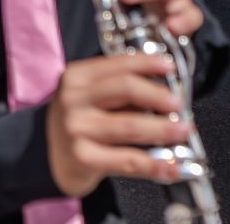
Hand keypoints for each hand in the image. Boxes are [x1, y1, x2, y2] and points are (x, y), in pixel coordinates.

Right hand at [46, 51, 192, 195]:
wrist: (46, 156)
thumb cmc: (77, 122)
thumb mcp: (88, 97)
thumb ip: (119, 92)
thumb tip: (163, 94)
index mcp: (77, 77)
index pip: (118, 65)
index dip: (147, 63)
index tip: (169, 67)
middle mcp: (74, 99)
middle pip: (125, 89)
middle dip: (158, 95)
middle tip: (179, 104)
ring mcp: (77, 128)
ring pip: (130, 126)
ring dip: (162, 128)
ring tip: (183, 130)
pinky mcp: (83, 157)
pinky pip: (127, 160)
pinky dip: (154, 165)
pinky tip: (171, 167)